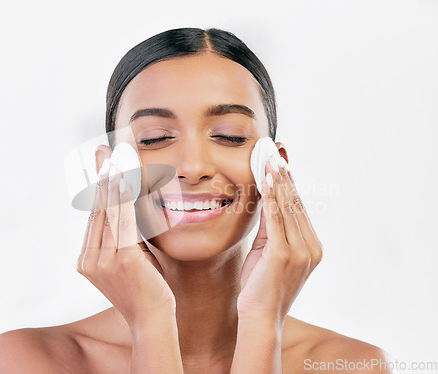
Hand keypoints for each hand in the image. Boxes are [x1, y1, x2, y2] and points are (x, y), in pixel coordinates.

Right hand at [77, 145, 175, 327]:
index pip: (94, 217)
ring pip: (108, 213)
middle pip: (97, 210)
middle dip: (100, 179)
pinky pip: (124, 222)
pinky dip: (124, 200)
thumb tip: (127, 207)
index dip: (98, 190)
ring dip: (112, 183)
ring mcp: (103, 261)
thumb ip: (124, 235)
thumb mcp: (130, 258)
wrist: (153, 319)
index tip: (100, 168)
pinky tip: (125, 181)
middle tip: (102, 152)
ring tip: (113, 159)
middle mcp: (89, 259)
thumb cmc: (145, 288)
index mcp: (87, 260)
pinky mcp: (122, 260)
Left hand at [237, 155, 322, 325]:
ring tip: (269, 160)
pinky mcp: (284, 254)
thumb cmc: (261, 286)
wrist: (260, 316)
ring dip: (278, 181)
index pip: (299, 208)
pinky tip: (267, 181)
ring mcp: (300, 251)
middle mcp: (311, 247)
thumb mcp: (268, 251)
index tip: (280, 163)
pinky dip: (272, 197)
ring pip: (288, 207)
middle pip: (296, 203)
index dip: (289, 184)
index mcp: (311, 246)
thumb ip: (271, 228)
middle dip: (283, 176)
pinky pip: (277, 219)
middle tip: (273, 153)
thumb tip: (267, 201)